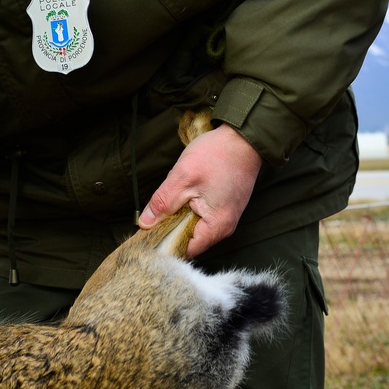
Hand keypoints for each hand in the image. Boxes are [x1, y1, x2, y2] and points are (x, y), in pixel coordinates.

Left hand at [137, 122, 262, 256]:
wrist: (242, 138)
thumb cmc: (217, 155)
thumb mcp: (182, 178)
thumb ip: (162, 204)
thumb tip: (145, 224)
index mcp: (217, 227)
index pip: (184, 250)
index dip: (163, 244)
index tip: (145, 236)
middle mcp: (224, 228)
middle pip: (188, 240)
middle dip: (168, 231)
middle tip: (149, 219)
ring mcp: (224, 218)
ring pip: (192, 228)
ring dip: (176, 219)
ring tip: (164, 205)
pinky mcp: (222, 208)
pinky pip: (199, 217)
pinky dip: (185, 210)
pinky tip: (178, 198)